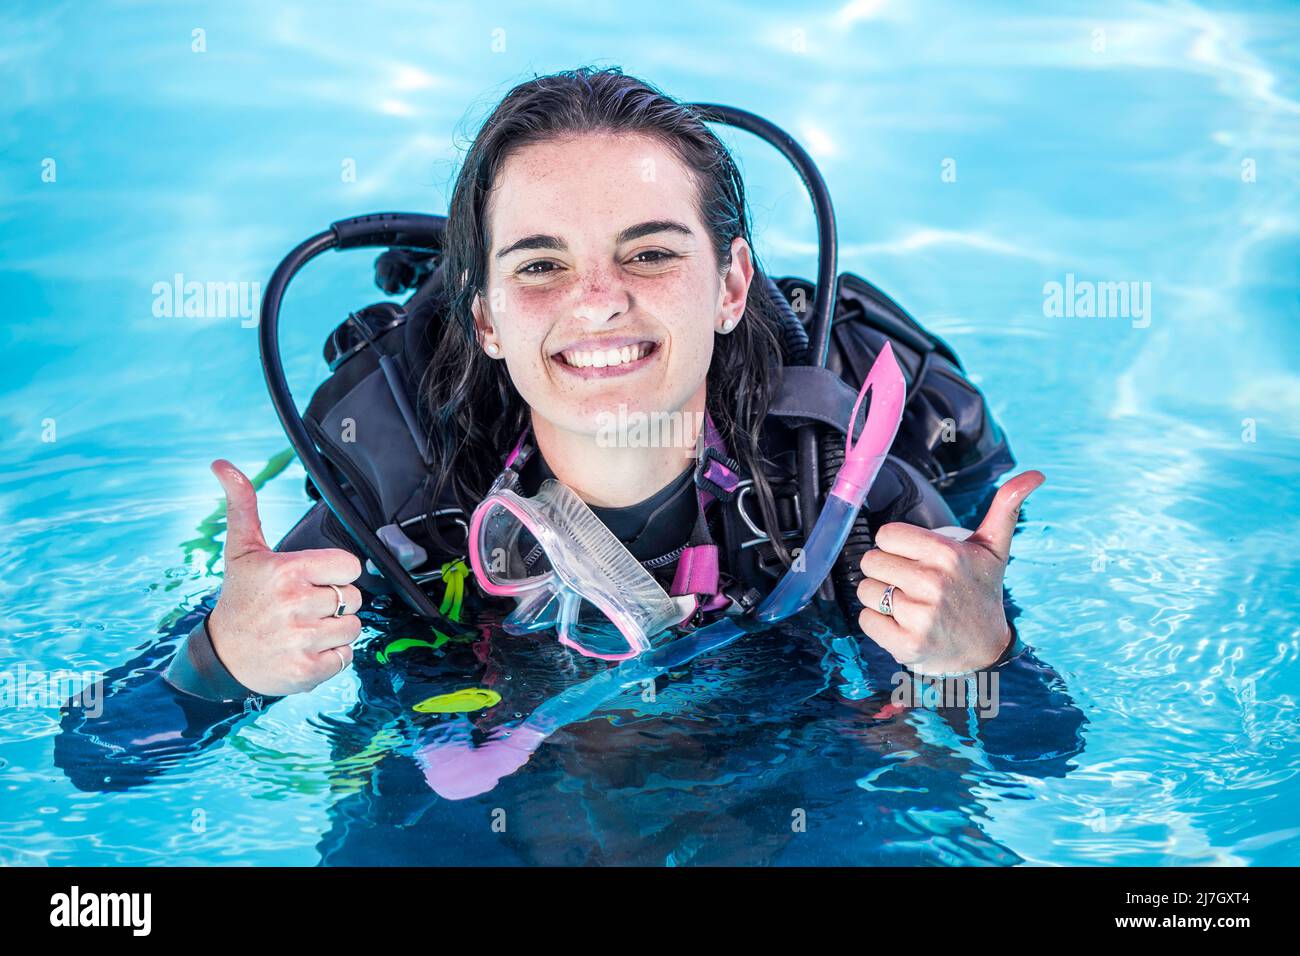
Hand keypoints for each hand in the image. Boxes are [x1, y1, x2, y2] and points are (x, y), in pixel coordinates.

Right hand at [206, 459, 364, 695]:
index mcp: (287, 571)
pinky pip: (346, 656)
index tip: (314, 578)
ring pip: (354, 627)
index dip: (336, 572)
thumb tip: (222, 464)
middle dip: (334, 601)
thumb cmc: (239, 599)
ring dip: (335, 629)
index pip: (350, 566)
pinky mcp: (308, 670)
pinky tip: (306, 648)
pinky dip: (331, 655)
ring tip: (305, 626)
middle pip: (354, 597)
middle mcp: (296, 604)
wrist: (222, 657)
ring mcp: (302, 639)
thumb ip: (243, 506)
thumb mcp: (241, 551)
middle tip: (305, 605)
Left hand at [856, 470, 1043, 675]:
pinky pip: (865, 620)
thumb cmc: (981, 592)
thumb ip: (1006, 507)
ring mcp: (920, 616)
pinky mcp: (906, 644)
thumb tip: (1036, 474)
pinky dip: (877, 623)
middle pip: (871, 561)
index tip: (913, 557)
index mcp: (948, 554)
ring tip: (906, 603)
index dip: (894, 545)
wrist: (985, 650)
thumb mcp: (994, 549)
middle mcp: (933, 583)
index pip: (886, 534)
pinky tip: (901, 624)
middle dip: (885, 570)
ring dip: (879, 597)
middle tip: (909, 582)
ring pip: (865, 590)